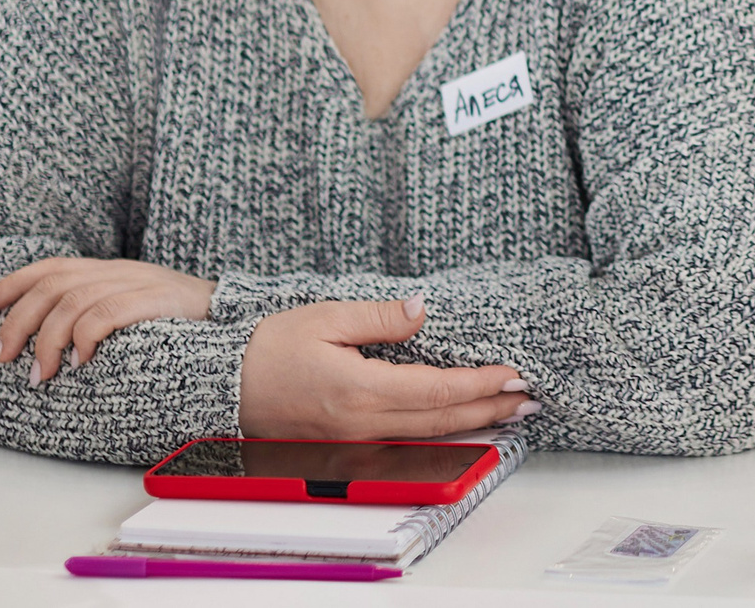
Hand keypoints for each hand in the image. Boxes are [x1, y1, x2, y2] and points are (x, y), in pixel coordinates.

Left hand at [0, 258, 214, 384]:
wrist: (240, 324)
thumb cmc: (184, 328)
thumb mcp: (137, 312)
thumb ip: (100, 314)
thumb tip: (47, 342)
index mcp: (112, 270)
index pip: (51, 267)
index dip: (11, 283)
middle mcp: (120, 270)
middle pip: (52, 285)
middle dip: (16, 322)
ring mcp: (139, 283)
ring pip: (71, 300)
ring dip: (45, 340)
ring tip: (39, 374)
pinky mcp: (156, 301)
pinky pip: (106, 313)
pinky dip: (83, 337)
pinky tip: (78, 362)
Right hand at [239, 298, 538, 438]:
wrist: (224, 388)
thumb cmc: (269, 350)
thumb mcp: (325, 317)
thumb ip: (380, 317)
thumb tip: (423, 309)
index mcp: (361, 391)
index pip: (438, 390)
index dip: (482, 383)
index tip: (514, 373)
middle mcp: (363, 424)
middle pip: (442, 420)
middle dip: (492, 408)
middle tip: (530, 398)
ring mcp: (356, 441)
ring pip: (428, 437)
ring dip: (474, 424)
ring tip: (510, 413)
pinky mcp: (348, 446)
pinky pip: (406, 442)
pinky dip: (442, 433)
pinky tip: (461, 424)